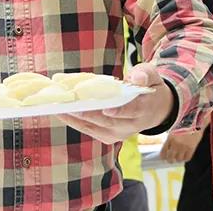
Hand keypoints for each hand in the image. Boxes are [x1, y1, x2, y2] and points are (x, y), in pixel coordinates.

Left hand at [56, 64, 174, 144]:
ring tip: (57, 108)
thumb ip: (144, 74)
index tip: (107, 109)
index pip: (131, 111)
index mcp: (143, 110)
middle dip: (87, 113)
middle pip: (107, 122)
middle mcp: (130, 126)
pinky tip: (61, 112)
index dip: (119, 111)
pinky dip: (74, 121)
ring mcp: (118, 134)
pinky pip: (89, 130)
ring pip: (94, 127)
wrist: (154, 109)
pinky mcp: (107, 137)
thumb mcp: (151, 75)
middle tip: (70, 104)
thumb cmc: (148, 87)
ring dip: (75, 118)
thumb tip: (136, 78)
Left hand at [160, 127, 203, 163]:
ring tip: (179, 158)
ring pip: (179, 159)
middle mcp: (175, 143)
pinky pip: (187, 158)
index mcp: (170, 138)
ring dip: (178, 159)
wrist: (195, 121)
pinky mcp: (192, 148)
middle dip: (170, 160)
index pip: (163, 151)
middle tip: (171, 160)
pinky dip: (186, 159)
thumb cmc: (183, 124)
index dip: (163, 156)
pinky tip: (185, 156)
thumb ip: (170, 139)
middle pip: (170, 157)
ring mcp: (184, 146)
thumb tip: (168, 148)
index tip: (163, 158)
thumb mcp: (173, 130)